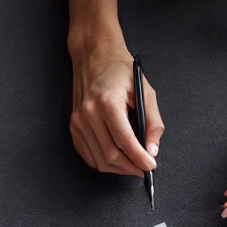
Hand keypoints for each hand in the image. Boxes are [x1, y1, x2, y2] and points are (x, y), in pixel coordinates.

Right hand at [68, 33, 161, 176]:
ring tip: (132, 167)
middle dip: (130, 167)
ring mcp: (78, 122)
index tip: (150, 167)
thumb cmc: (119, 70)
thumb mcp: (145, 91)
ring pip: (98, 159)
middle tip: (144, 169)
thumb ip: (153, 122)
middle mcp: (88, 114)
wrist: (93, 57)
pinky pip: (87, 154)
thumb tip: (152, 149)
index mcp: (107, 103)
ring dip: (118, 169)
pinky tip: (115, 161)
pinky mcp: (73, 126)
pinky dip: (102, 163)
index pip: (125, 141)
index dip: (139, 158)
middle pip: (110, 155)